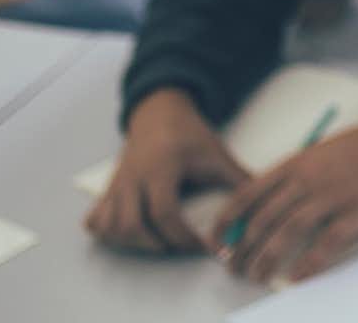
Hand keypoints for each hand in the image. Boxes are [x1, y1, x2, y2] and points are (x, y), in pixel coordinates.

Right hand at [84, 90, 252, 254]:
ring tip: (159, 240)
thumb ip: (239, 181)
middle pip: (131, 225)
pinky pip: (95, 221)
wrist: (159, 112)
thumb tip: (262, 206)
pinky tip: (132, 232)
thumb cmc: (188, 134)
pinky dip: (109, 234)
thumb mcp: (217, 154)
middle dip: (158, 244)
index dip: (183, 237)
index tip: (204, 245)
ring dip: (133, 243)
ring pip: (110, 227)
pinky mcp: (108, 190)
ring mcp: (117, 184)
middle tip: (180, 245)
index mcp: (161, 168)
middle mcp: (133, 178)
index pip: (164, 212)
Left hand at [216, 123, 357, 283]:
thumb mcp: (310, 156)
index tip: (216, 244)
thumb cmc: (352, 151)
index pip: (245, 196)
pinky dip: (308, 263)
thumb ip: (284, 182)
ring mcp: (331, 197)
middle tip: (235, 268)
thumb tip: (254, 217)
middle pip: (262, 221)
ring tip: (256, 276)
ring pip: (287, 234)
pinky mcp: (356, 214)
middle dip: (242, 250)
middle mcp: (306, 181)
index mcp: (291, 165)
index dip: (225, 224)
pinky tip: (295, 277)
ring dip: (266, 260)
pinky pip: (326, 244)